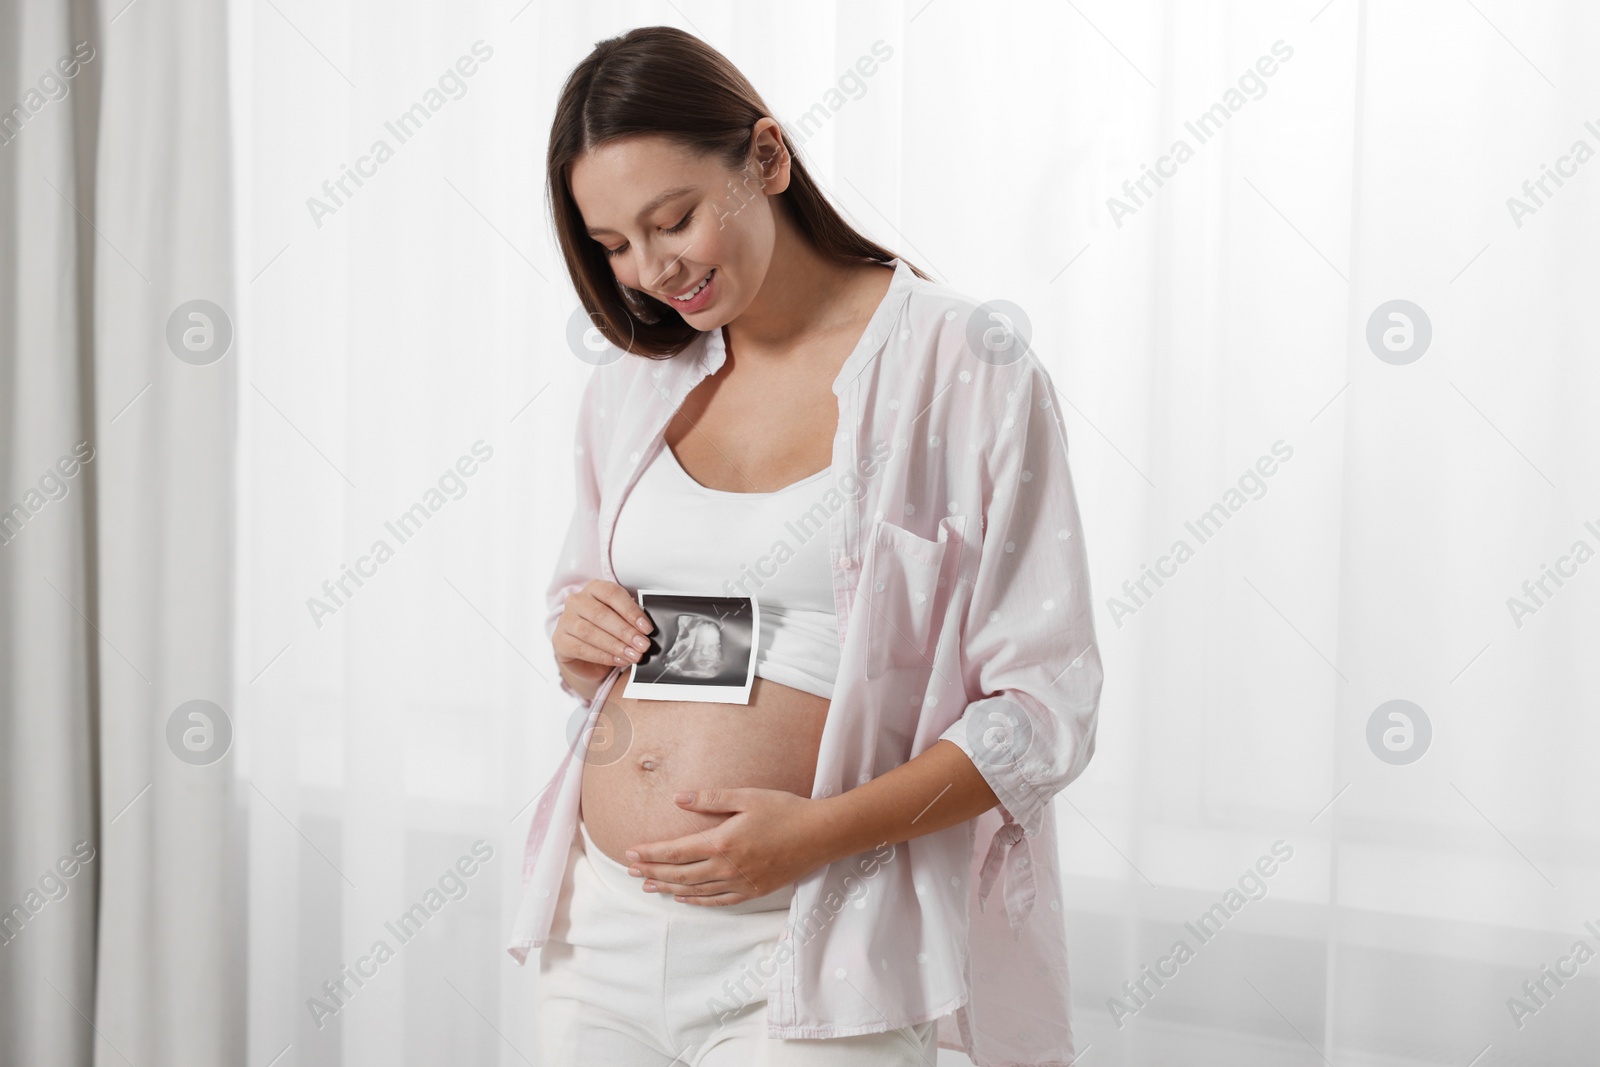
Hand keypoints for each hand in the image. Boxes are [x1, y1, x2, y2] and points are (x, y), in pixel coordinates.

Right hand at [552, 579, 653, 694]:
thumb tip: (646, 631)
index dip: (631, 611)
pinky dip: (603, 656)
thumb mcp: (620, 620)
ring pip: (590, 632)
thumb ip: (631, 621)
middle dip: (625, 631)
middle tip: (642, 645)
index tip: (646, 628)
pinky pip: (581, 649)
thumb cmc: (607, 631)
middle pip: (601, 614)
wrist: (587, 655)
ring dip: (615, 645)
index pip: (612, 594)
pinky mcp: (559, 640)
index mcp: (594, 589)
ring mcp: (565, 620)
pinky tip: (618, 660)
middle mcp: (576, 601)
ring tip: (633, 655)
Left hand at [624, 788, 832, 905]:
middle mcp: (727, 868)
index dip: (651, 854)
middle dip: (653, 872)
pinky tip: (684, 899)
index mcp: (722, 843)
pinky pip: (719, 901)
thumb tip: (677, 798)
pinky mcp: (754, 891)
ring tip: (649, 887)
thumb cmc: (785, 810)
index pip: (676, 852)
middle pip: (680, 875)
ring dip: (669, 889)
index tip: (631, 854)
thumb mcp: (747, 797)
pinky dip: (697, 901)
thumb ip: (710, 799)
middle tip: (631, 872)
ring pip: (696, 891)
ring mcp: (741, 883)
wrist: (821, 835)